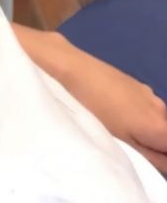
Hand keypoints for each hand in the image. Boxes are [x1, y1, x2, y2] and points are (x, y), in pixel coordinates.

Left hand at [58, 41, 166, 172]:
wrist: (75, 70)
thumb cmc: (96, 112)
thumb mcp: (122, 142)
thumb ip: (151, 158)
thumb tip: (166, 162)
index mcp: (160, 126)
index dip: (160, 156)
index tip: (143, 155)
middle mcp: (161, 107)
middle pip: (165, 135)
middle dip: (154, 145)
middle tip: (128, 147)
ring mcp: (148, 93)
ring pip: (155, 120)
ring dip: (145, 129)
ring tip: (117, 129)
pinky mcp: (135, 84)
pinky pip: (144, 107)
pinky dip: (136, 115)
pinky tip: (113, 113)